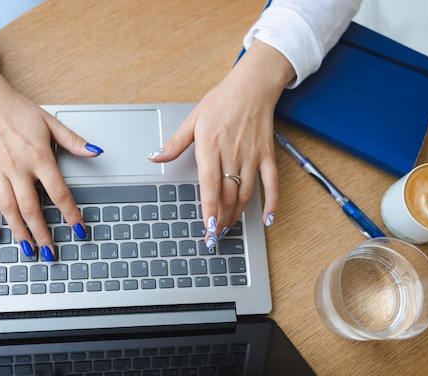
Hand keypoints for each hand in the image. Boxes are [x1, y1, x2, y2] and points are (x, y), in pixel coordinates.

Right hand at [0, 56, 102, 258]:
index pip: (59, 192)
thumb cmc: (16, 108)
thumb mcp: (50, 122)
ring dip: (19, 231)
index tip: (78, 229)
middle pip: (32, 208)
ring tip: (29, 248)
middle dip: (43, 233)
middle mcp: (17, 167)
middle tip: (50, 252)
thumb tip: (95, 151)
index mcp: (38, 157)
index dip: (70, 214)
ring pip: (9, 208)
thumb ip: (73, 141)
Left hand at [149, 40, 294, 248]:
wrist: (252, 87)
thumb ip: (175, 144)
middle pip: (227, 195)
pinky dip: (271, 203)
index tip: (207, 228)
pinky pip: (271, 184)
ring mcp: (251, 156)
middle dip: (220, 219)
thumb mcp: (193, 120)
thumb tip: (155, 157)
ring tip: (228, 228)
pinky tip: (266, 219)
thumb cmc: (221, 101)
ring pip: (246, 193)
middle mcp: (232, 154)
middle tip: (214, 236)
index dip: (209, 209)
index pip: (209, 185)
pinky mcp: (267, 156)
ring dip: (237, 214)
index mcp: (210, 146)